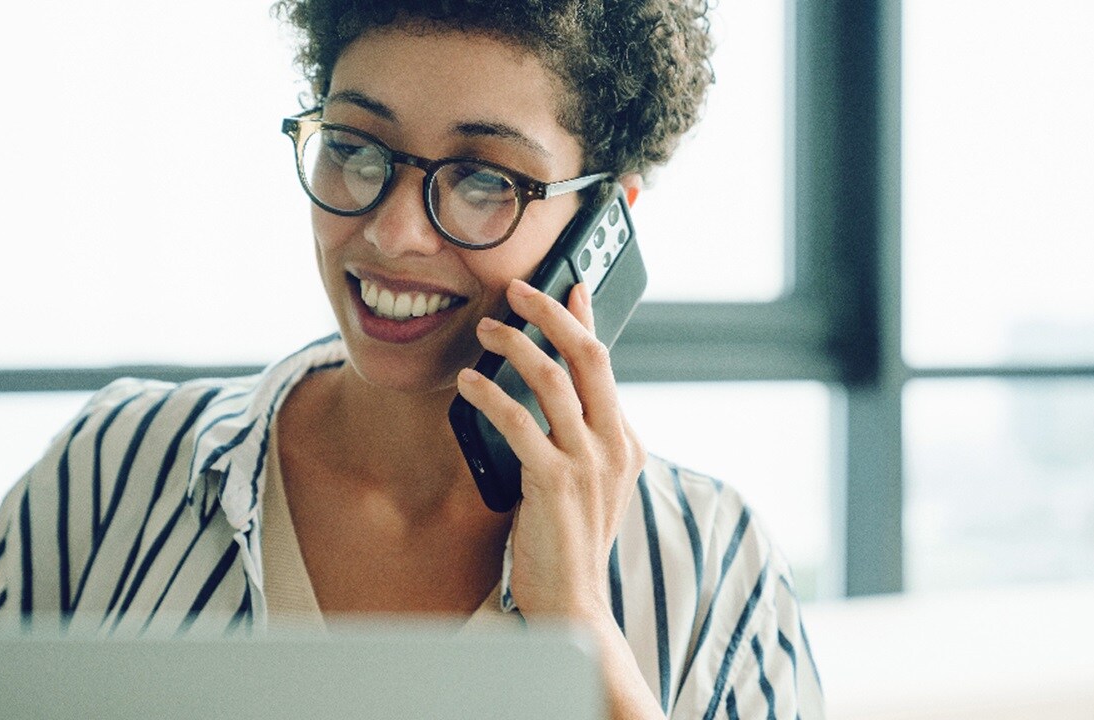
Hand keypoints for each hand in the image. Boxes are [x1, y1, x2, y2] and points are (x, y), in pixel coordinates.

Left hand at [455, 277, 646, 620]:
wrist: (573, 603)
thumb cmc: (568, 542)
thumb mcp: (586, 483)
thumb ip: (579, 438)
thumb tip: (556, 391)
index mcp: (625, 443)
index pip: (605, 364)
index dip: (584, 319)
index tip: (567, 284)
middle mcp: (615, 446)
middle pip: (589, 356)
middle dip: (551, 313)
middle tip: (516, 290)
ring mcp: (589, 464)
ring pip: (554, 380)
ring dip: (515, 347)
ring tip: (483, 332)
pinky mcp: (555, 483)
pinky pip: (520, 422)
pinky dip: (491, 395)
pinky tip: (468, 385)